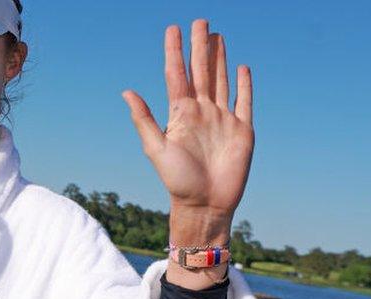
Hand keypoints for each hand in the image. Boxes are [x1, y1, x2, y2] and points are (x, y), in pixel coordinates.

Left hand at [123, 19, 254, 287]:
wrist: (204, 205)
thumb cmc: (177, 182)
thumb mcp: (156, 149)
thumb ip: (144, 119)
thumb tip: (126, 91)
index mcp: (180, 115)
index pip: (177, 75)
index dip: (175, 52)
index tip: (173, 29)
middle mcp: (201, 113)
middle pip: (201, 71)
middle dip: (200, 46)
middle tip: (200, 21)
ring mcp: (222, 120)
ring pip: (221, 80)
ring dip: (220, 58)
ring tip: (217, 36)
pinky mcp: (242, 130)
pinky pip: (244, 102)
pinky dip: (244, 85)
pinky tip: (241, 67)